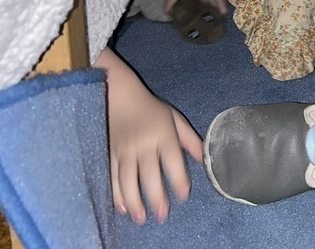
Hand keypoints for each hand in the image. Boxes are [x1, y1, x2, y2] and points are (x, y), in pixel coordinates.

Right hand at [98, 48, 202, 224]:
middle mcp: (144, 144)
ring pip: (128, 180)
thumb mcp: (175, 118)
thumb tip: (204, 158)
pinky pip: (113, 177)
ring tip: (142, 218)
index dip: (178, 180)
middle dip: (156, 197)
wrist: (118, 96)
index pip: (173, 161)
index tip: (183, 196)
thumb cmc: (151, 109)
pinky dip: (117, 194)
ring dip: (135, 202)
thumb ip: (189, 139)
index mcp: (163, 134)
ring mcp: (125, 150)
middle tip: (162, 216)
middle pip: (149, 175)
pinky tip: (123, 208)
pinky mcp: (110, 154)